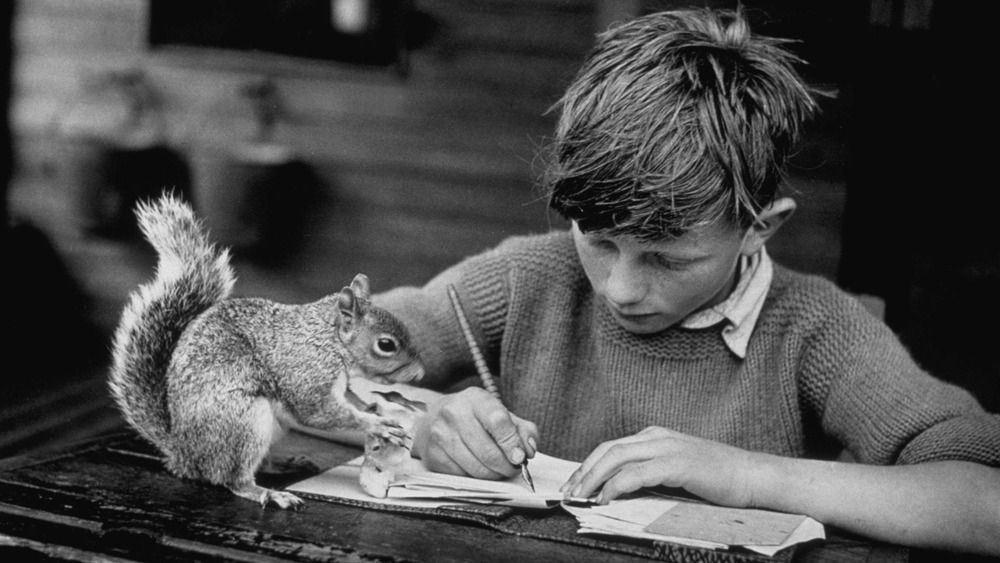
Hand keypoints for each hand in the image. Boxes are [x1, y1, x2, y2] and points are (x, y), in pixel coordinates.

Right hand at [411, 387, 538, 479]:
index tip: (521, 457)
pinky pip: (462, 476)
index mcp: (475, 399)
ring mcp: (440, 435)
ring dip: (493, 475)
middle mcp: (454, 414)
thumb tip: (529, 449)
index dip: (512, 443)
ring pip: (476, 468)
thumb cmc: (473, 418)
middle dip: (506, 466)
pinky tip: (478, 469)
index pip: (498, 421)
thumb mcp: (499, 413)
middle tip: (513, 468)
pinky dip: (476, 478)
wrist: (431, 420)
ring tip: (498, 470)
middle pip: (488, 451)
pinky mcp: (433, 455)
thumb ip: (522, 429)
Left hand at [561, 426, 762, 505]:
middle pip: (608, 449)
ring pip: (617, 457)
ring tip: (581, 496)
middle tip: (569, 493)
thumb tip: (618, 490)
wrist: (753, 476)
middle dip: (584, 471)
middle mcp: (657, 437)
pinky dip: (617, 485)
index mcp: (655, 436)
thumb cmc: (717, 479)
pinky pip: (637, 473)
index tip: (573, 485)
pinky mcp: (678, 464)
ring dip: (594, 477)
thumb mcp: (676, 472)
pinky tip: (606, 496)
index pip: (611, 447)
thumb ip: (650, 475)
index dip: (588, 466)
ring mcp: (668, 447)